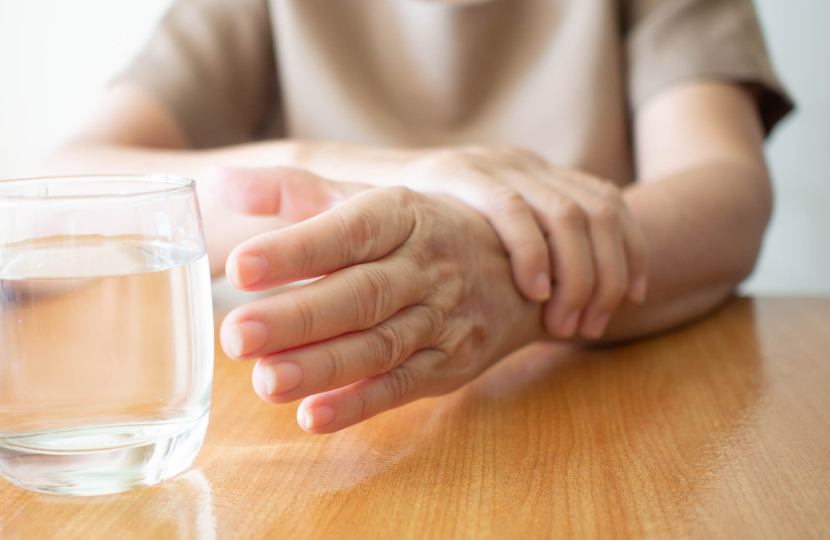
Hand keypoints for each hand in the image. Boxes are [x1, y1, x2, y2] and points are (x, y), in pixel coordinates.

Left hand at [214, 167, 542, 433]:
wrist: (519, 269)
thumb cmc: (417, 229)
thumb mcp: (363, 198)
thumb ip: (290, 192)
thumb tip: (215, 181)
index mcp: (400, 215)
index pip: (347, 231)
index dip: (296, 251)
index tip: (240, 267)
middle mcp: (424, 265)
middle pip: (360, 293)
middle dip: (298, 318)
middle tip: (236, 336)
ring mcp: (442, 318)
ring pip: (380, 344)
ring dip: (323, 367)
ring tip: (265, 382)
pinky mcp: (449, 364)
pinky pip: (403, 385)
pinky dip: (360, 404)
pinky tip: (313, 417)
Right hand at [401, 146, 649, 338]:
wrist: (358, 182)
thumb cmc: (424, 228)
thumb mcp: (483, 234)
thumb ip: (526, 250)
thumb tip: (576, 295)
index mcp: (539, 173)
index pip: (610, 203)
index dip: (632, 250)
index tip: (634, 297)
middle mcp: (525, 163)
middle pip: (600, 212)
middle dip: (607, 275)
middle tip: (590, 326)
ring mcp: (495, 164)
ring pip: (568, 214)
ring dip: (578, 275)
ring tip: (564, 324)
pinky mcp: (460, 173)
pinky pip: (513, 210)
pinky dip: (533, 253)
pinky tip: (534, 292)